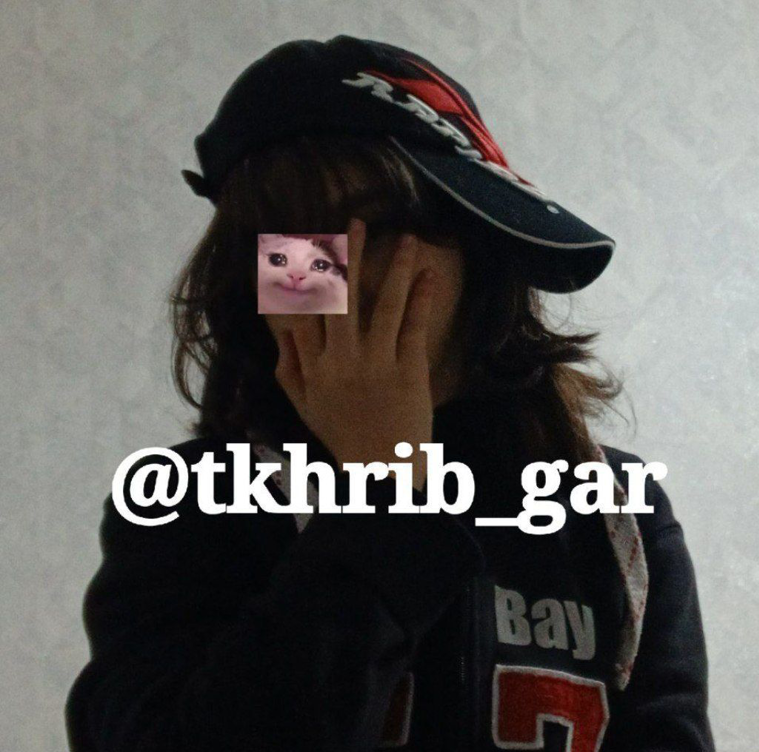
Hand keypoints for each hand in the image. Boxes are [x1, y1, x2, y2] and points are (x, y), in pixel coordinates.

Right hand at [272, 217, 435, 491]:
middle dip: (347, 258)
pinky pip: (413, 328)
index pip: (304, 309)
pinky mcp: (408, 371)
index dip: (304, 275)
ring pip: (382, 305)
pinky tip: (427, 275)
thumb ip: (290, 368)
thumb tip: (283, 330)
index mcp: (313, 367)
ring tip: (408, 240)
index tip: (304, 244)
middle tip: (354, 224)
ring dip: (395, 268)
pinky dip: (421, 299)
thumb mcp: (306, 407)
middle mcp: (341, 359)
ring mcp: (376, 364)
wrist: (382, 472)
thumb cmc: (344, 437)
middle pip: (341, 299)